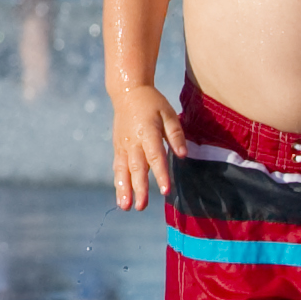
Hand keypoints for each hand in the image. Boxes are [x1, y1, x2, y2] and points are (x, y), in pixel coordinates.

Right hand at [107, 78, 183, 211]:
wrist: (128, 93)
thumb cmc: (152, 103)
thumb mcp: (168, 113)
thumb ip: (175, 134)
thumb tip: (182, 154)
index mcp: (148, 131)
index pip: (155, 156)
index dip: (160, 174)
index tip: (165, 190)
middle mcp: (133, 141)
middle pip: (136, 167)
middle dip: (139, 188)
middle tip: (141, 206)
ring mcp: (123, 145)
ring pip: (122, 170)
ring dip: (123, 190)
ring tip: (125, 207)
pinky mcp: (118, 148)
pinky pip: (118, 167)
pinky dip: (118, 183)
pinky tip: (121, 197)